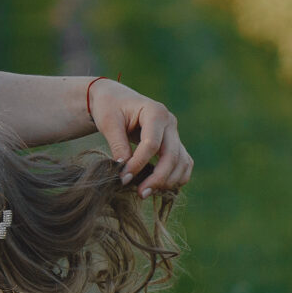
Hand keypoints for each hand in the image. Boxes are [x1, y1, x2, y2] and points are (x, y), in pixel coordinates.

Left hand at [86, 78, 194, 195]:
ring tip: (146, 192)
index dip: (139, 164)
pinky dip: (176, 177)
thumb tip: (124, 170)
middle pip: (172, 155)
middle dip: (158, 178)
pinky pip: (183, 163)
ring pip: (182, 162)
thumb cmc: (110, 107)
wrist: (115, 99)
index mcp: (155, 112)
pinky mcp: (174, 143)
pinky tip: (159, 188)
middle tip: (140, 193)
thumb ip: (118, 145)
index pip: (151, 144)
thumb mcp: (108, 123)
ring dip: (168, 181)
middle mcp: (170, 122)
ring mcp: (175, 133)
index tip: (124, 178)